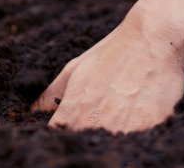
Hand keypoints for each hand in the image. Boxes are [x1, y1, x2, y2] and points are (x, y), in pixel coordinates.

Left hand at [31, 7, 183, 131]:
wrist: (151, 39)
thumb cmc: (112, 52)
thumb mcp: (75, 69)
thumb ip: (51, 94)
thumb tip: (32, 112)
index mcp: (73, 113)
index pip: (61, 138)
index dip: (68, 133)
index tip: (76, 126)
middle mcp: (95, 124)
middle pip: (88, 143)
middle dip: (93, 133)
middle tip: (106, 113)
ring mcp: (123, 128)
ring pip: (114, 143)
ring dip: (117, 134)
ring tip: (125, 111)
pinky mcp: (150, 127)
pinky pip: (141, 138)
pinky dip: (141, 130)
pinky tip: (143, 111)